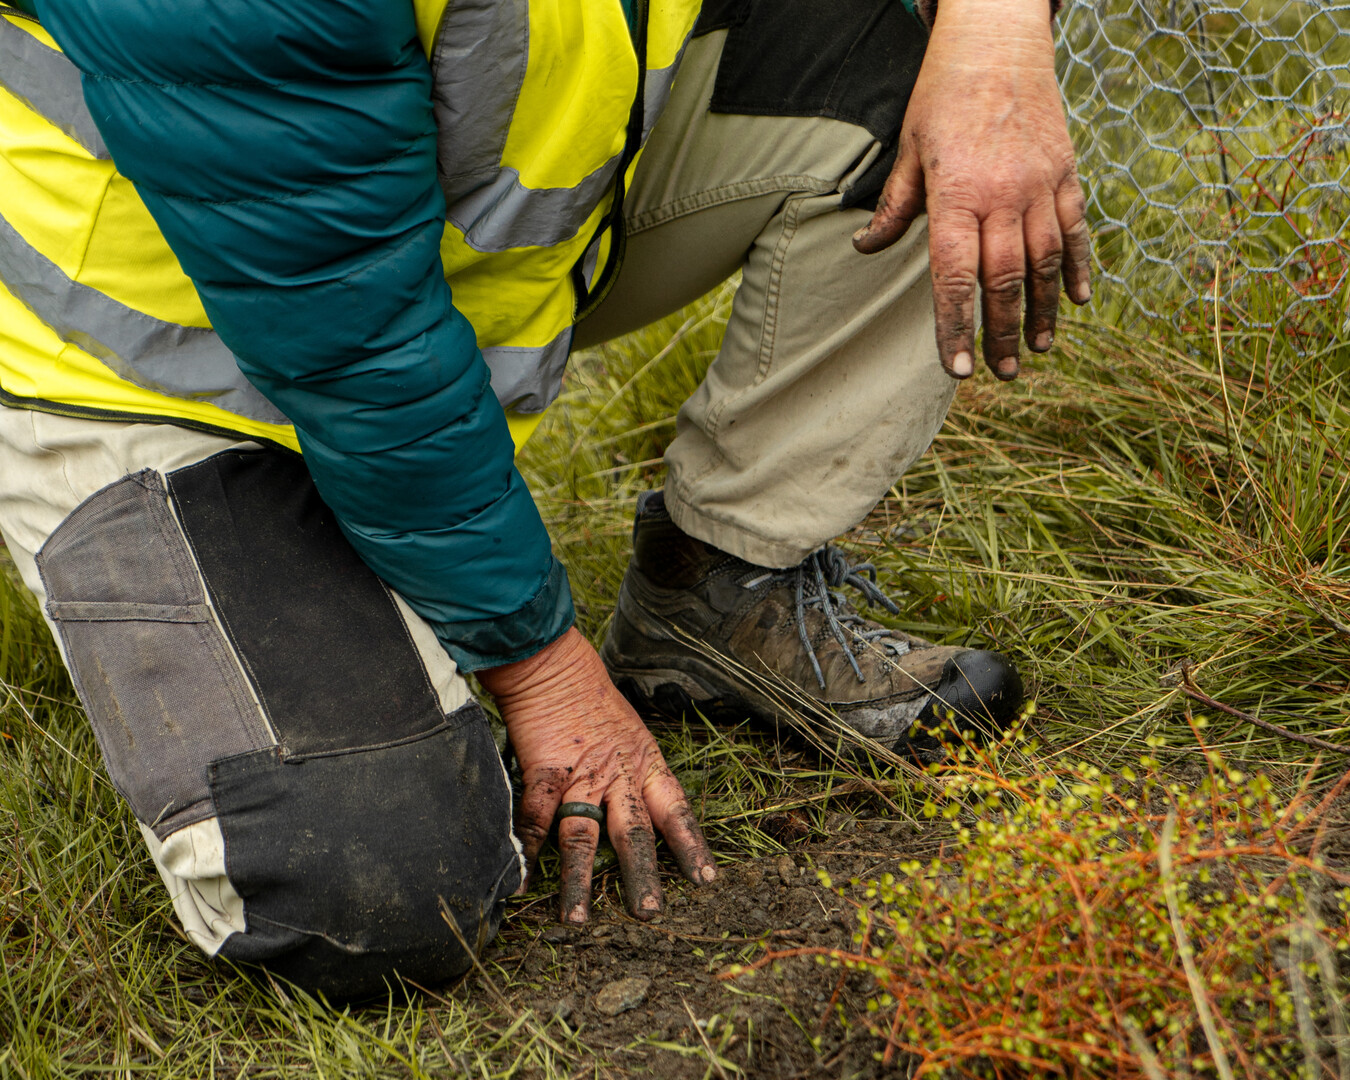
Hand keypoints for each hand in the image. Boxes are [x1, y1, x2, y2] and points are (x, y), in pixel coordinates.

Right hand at [478, 628, 716, 923]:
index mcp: (645, 765)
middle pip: (634, 832)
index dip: (691, 846)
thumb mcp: (630, 734)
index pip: (676, 810)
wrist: (554, 666)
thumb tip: (640, 812)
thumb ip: (634, 774)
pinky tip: (521, 879)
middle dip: (642, 875)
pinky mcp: (544, 771)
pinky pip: (535, 816)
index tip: (706, 881)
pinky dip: (526, 849)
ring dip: (579, 880)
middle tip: (649, 913)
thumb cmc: (593, 700)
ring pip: (582, 836)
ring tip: (576, 920)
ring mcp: (580, 776)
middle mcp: (617, 776)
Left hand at [852, 0, 1090, 379]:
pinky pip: (1075, 229)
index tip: (957, 369)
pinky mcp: (1065, 171)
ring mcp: (1039, 184)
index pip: (955, 276)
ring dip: (1042, 310)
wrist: (998, 37)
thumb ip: (895, 206)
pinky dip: (1077, 267)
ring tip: (1039, 349)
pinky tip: (1076, 301)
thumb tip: (867, 247)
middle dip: (1001, 332)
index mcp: (956, 194)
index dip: (955, 326)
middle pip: (1003, 280)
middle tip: (1003, 373)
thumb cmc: (943, 94)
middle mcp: (1002, 195)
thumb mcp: (909, 148)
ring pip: (1044, 261)